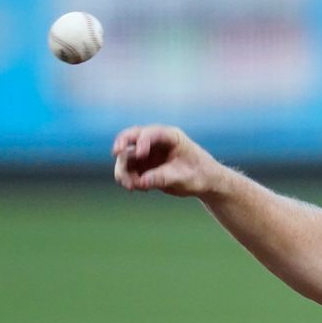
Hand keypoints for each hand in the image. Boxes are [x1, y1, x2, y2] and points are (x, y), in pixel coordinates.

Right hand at [111, 124, 225, 196]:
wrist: (206, 183)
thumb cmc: (200, 175)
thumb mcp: (184, 178)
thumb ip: (163, 178)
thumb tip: (142, 181)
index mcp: (170, 136)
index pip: (150, 133)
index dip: (142, 141)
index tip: (140, 154)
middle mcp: (155, 142)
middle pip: (131, 138)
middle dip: (122, 145)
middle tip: (115, 153)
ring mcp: (147, 154)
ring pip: (126, 157)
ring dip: (123, 171)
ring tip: (132, 187)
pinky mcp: (143, 167)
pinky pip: (128, 171)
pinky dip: (128, 179)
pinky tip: (139, 189)